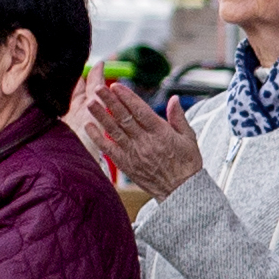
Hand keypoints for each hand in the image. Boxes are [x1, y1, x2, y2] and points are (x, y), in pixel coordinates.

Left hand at [73, 74, 203, 205]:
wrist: (181, 191)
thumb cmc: (187, 164)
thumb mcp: (189, 138)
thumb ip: (179, 117)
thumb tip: (174, 99)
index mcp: (161, 133)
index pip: (141, 111)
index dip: (128, 98)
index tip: (116, 86)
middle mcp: (145, 142)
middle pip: (124, 118)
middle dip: (111, 101)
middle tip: (98, 88)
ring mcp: (134, 153)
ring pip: (114, 131)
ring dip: (101, 116)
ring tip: (90, 102)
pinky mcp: (126, 164)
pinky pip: (109, 149)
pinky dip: (98, 137)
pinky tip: (89, 126)